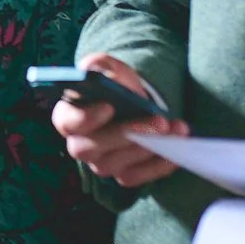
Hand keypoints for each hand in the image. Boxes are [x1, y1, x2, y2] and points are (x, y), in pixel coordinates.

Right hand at [52, 52, 186, 186]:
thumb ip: (98, 66)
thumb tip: (99, 74)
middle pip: (92, 148)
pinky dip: (159, 165)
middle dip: (127, 134)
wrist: (134, 105)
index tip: (109, 106)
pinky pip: (138, 177)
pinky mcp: (123, 175)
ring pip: (117, 164)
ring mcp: (101, 164)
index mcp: (68, 117)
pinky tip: (176, 151)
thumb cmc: (116, 86)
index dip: (85, 118)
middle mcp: (79, 145)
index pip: (68, 123)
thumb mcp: (107, 68)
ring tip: (174, 129)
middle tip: (158, 122)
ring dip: (149, 147)